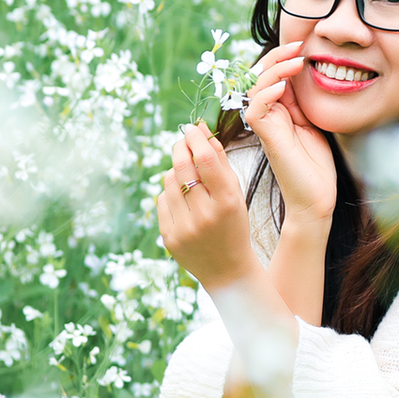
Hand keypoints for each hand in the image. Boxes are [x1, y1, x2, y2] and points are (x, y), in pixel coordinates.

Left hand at [157, 123, 259, 292]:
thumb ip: (220, 163)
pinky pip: (161, 200)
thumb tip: (203, 132)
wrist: (227, 270)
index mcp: (228, 203)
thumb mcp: (236, 194)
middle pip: (182, 166)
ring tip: (188, 177)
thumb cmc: (234, 226)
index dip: (196, 138)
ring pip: (168, 181)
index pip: (205, 159)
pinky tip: (183, 200)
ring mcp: (184, 228)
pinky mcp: (168, 236)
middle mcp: (204, 215)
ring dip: (176, 171)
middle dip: (181, 147)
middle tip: (184, 140)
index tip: (193, 127)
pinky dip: (170, 193)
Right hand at [242, 40, 337, 226]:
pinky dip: (267, 94)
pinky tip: (284, 86)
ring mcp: (265, 126)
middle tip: (297, 44)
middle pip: (259, 77)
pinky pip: (255, 110)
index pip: (272, 76)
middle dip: (276, 57)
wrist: (317, 198)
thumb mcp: (315, 123)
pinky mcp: (266, 138)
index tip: (302, 44)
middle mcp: (269, 116)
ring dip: (274, 70)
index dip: (282, 58)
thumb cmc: (318, 165)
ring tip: (295, 61)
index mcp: (280, 111)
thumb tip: (306, 74)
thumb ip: (306, 102)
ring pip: (255, 89)